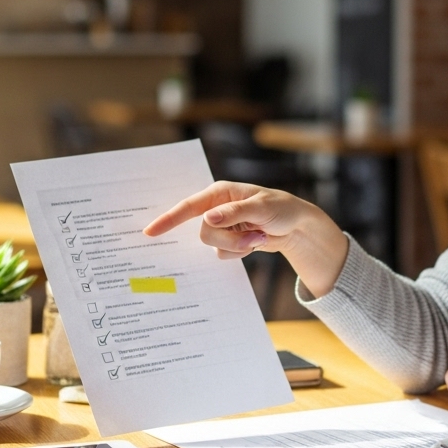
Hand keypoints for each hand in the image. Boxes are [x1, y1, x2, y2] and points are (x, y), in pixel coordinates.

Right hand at [144, 181, 348, 296]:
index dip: (168, 219)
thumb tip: (207, 219)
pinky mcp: (229, 241)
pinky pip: (224, 254)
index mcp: (220, 193)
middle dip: (229, 239)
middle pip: (204, 233)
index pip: (189, 206)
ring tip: (259, 237)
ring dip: (238, 246)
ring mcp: (223, 226)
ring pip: (214, 246)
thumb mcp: (261, 207)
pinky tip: (255, 242)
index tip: (150, 232)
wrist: (297, 227)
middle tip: (254, 237)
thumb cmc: (281, 208)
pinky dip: (242, 252)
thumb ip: (233, 213)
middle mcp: (217, 209)